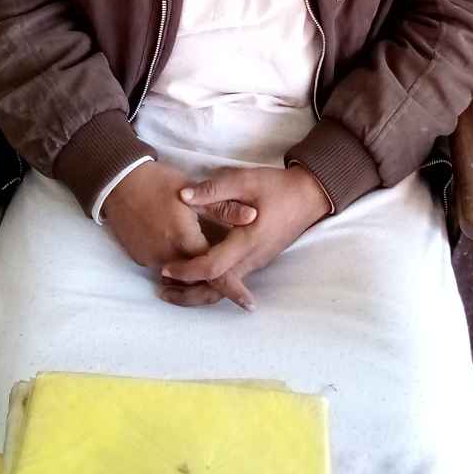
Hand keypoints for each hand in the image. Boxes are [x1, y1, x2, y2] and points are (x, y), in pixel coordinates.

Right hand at [103, 161, 257, 309]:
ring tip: (205, 266)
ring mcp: (151, 259)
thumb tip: (253, 216)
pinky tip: (181, 251)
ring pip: (178, 276)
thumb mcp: (192, 192)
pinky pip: (163, 267)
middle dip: (212, 283)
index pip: (214, 272)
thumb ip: (223, 207)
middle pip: (196, 280)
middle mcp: (167, 256)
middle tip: (233, 284)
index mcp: (185, 240)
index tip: (250, 304)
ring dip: (192, 274)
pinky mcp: (140, 257)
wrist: (118, 182)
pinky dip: (176, 266)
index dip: (234, 289)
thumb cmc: (158, 182)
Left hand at [159, 164, 331, 308]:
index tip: (166, 268)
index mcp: (248, 241)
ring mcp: (257, 262)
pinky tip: (196, 276)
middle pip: (217, 289)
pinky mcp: (258, 259)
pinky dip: (211, 284)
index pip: (213, 267)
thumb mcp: (246, 180)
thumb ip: (214, 189)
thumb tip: (183, 196)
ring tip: (173, 289)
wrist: (310, 195)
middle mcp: (253, 259)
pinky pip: (232, 280)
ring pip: (225, 288)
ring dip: (199, 291)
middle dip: (189, 294)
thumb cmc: (278, 186)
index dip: (188, 270)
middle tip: (162, 290)